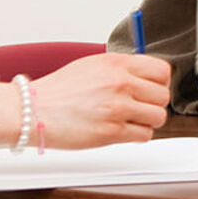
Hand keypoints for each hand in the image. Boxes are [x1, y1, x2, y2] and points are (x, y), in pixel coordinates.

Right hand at [33, 52, 170, 148]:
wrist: (34, 110)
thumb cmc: (59, 90)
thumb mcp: (92, 65)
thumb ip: (120, 69)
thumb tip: (145, 76)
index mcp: (116, 63)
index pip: (161, 71)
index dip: (160, 83)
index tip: (152, 89)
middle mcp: (120, 83)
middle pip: (163, 96)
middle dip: (153, 103)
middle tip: (139, 107)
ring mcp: (117, 107)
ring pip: (158, 117)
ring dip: (147, 121)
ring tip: (129, 120)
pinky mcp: (112, 131)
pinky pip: (144, 135)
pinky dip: (137, 135)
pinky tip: (122, 130)